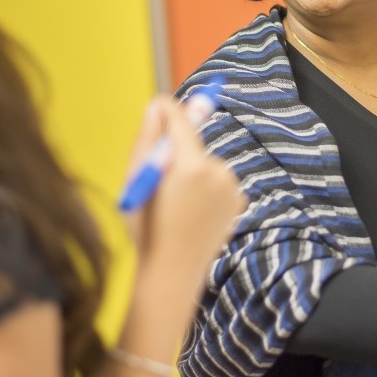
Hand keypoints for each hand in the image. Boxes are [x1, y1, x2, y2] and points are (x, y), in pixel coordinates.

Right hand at [124, 95, 246, 287]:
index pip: (183, 123)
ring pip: (206, 164)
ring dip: (191, 172)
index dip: (170, 111)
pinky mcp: (239, 201)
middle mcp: (219, 172)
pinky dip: (205, 188)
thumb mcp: (137, 182)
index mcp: (191, 167)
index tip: (161, 103)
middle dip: (177, 152)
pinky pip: (218, 182)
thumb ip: (148, 139)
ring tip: (175, 203)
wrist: (171, 274)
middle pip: (194, 145)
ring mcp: (232, 188)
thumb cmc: (146, 229)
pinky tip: (192, 211)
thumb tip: (156, 106)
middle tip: (157, 177)